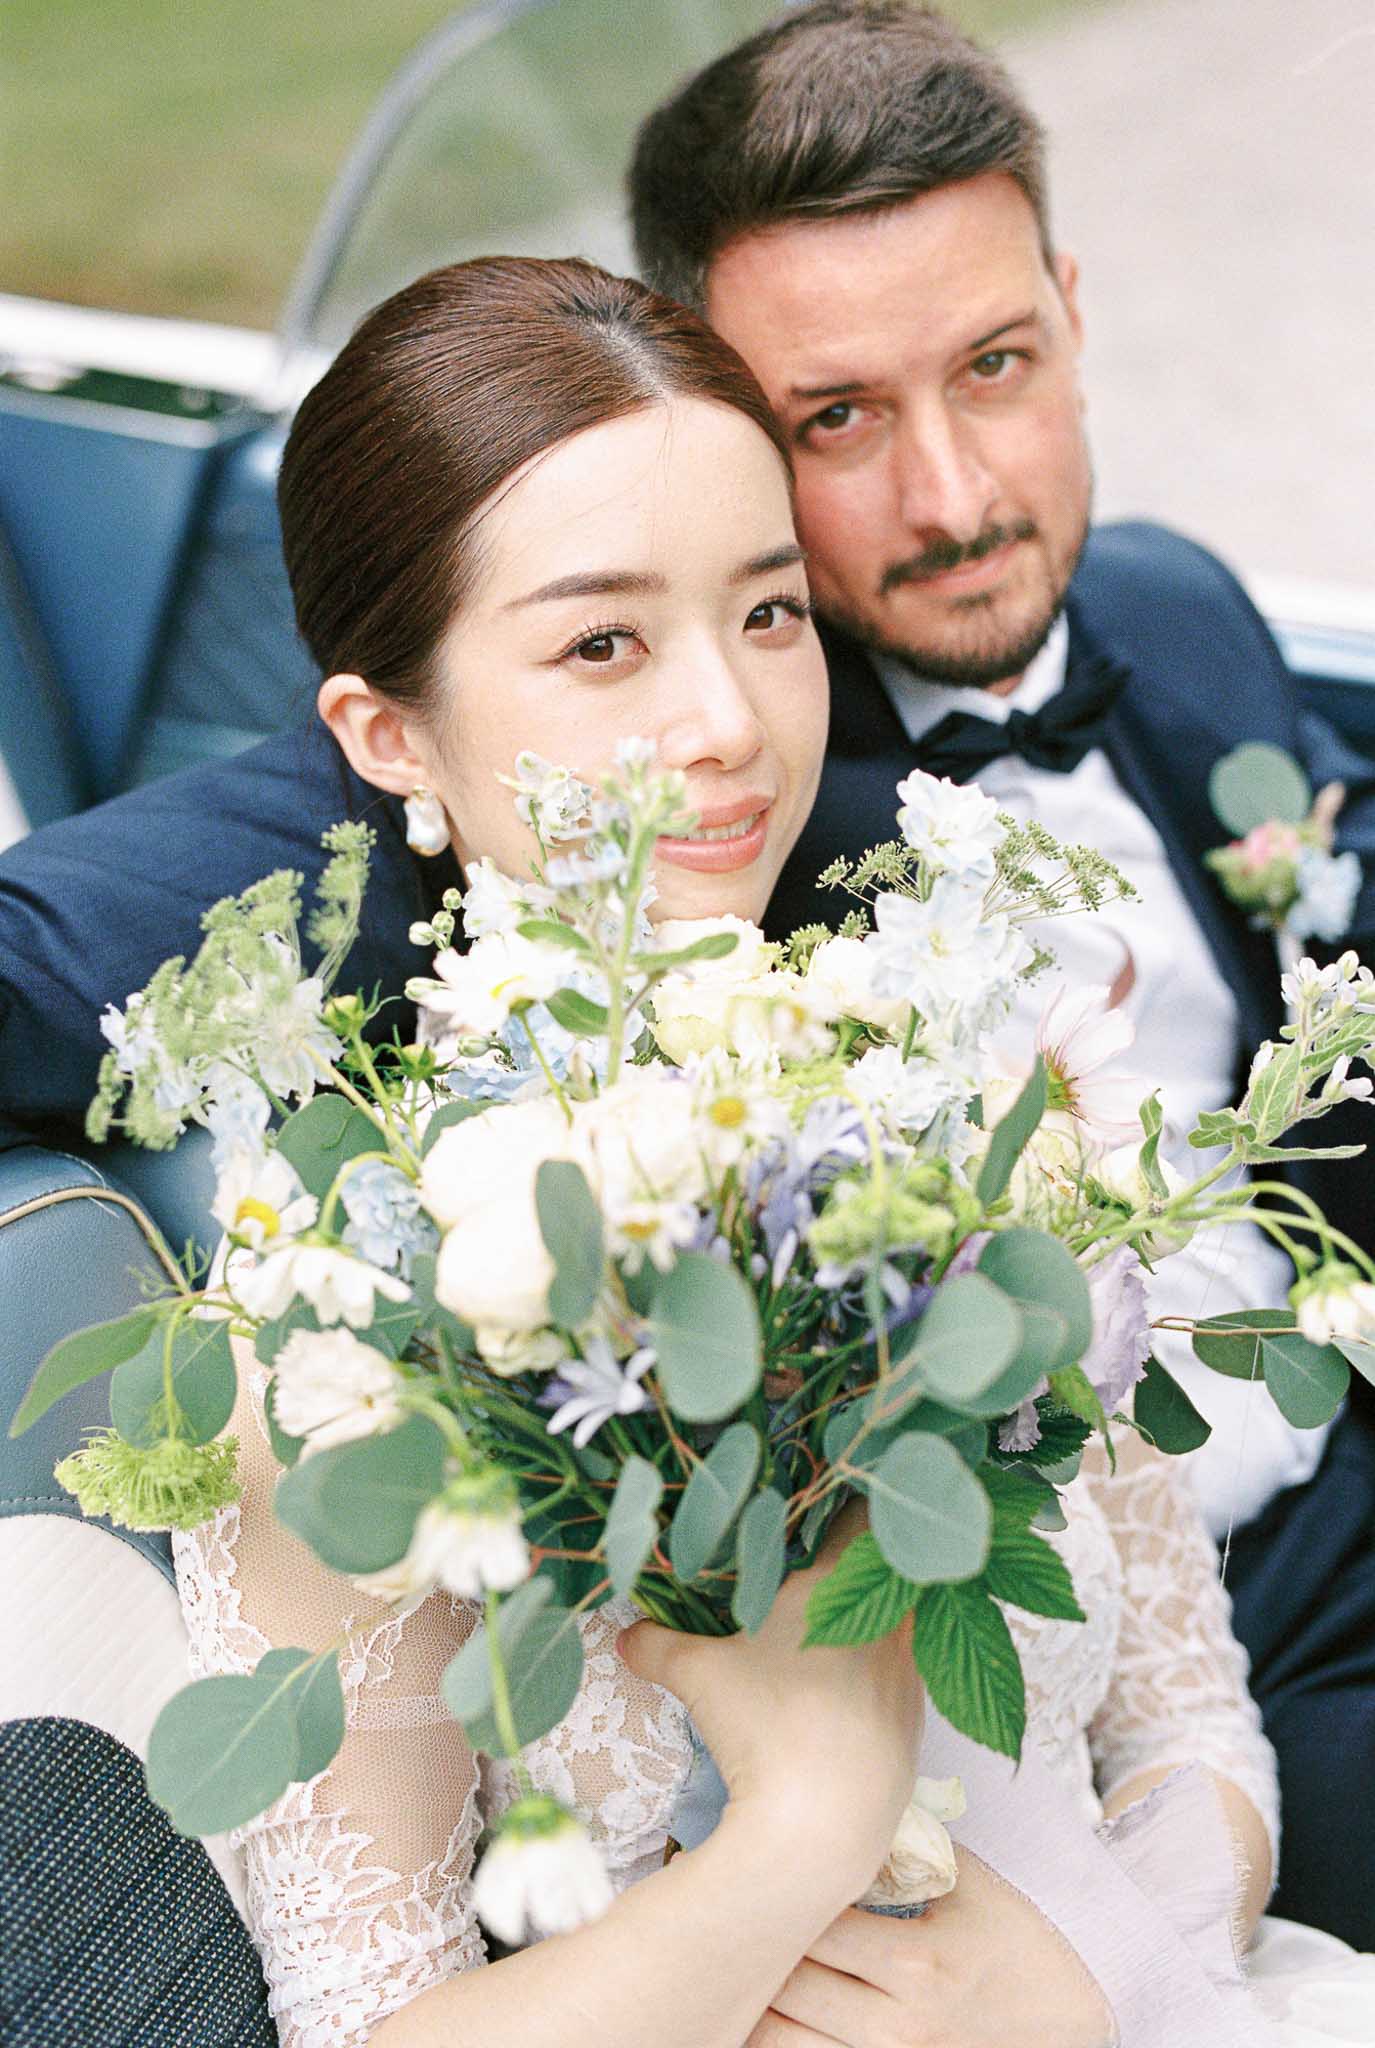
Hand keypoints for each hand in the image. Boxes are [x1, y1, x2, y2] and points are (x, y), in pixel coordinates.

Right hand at [618, 1502, 922, 1894]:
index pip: (862, 1517)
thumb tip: (622, 1633)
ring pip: (899, 1627)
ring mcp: (911, 1673)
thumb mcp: (696, 1674)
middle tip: (812, 1579)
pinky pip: (902, 1679)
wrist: (822, 1826)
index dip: (842, 1509)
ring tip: (824, 1642)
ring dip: (870, 1627)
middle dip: (855, 1571)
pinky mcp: (917, 1724)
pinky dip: (876, 1679)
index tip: (819, 1514)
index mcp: (842, 1585)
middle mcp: (890, 1619)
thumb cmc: (762, 1727)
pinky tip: (840, 1700)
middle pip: (885, 1571)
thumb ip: (656, 1642)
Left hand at [746, 1847, 1114, 2047]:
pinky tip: (759, 2010)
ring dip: (752, 2003)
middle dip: (750, 1944)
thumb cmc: (1021, 1936)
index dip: (767, 1893)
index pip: (811, 1927)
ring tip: (724, 1960)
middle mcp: (898, 2026)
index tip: (736, 1863)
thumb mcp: (968, 1882)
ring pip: (786, 2045)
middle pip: (788, 1988)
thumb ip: (899, 1848)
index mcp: (915, 1963)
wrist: (1080, 2012)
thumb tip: (832, 1800)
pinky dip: (784, 2038)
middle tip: (713, 1905)